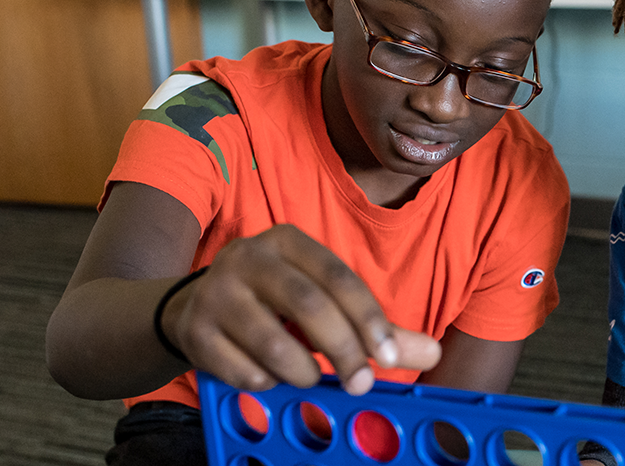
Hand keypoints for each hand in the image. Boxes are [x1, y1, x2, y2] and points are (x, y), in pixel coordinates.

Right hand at [160, 224, 439, 394]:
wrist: (193, 308)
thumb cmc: (275, 304)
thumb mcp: (324, 303)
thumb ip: (376, 328)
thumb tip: (432, 354)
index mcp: (288, 241)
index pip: (338, 277)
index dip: (367, 318)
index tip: (388, 358)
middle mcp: (249, 257)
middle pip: (306, 303)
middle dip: (341, 348)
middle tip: (360, 384)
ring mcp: (216, 292)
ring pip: (269, 339)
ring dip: (301, 370)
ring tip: (312, 380)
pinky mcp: (193, 329)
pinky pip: (238, 366)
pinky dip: (264, 381)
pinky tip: (270, 378)